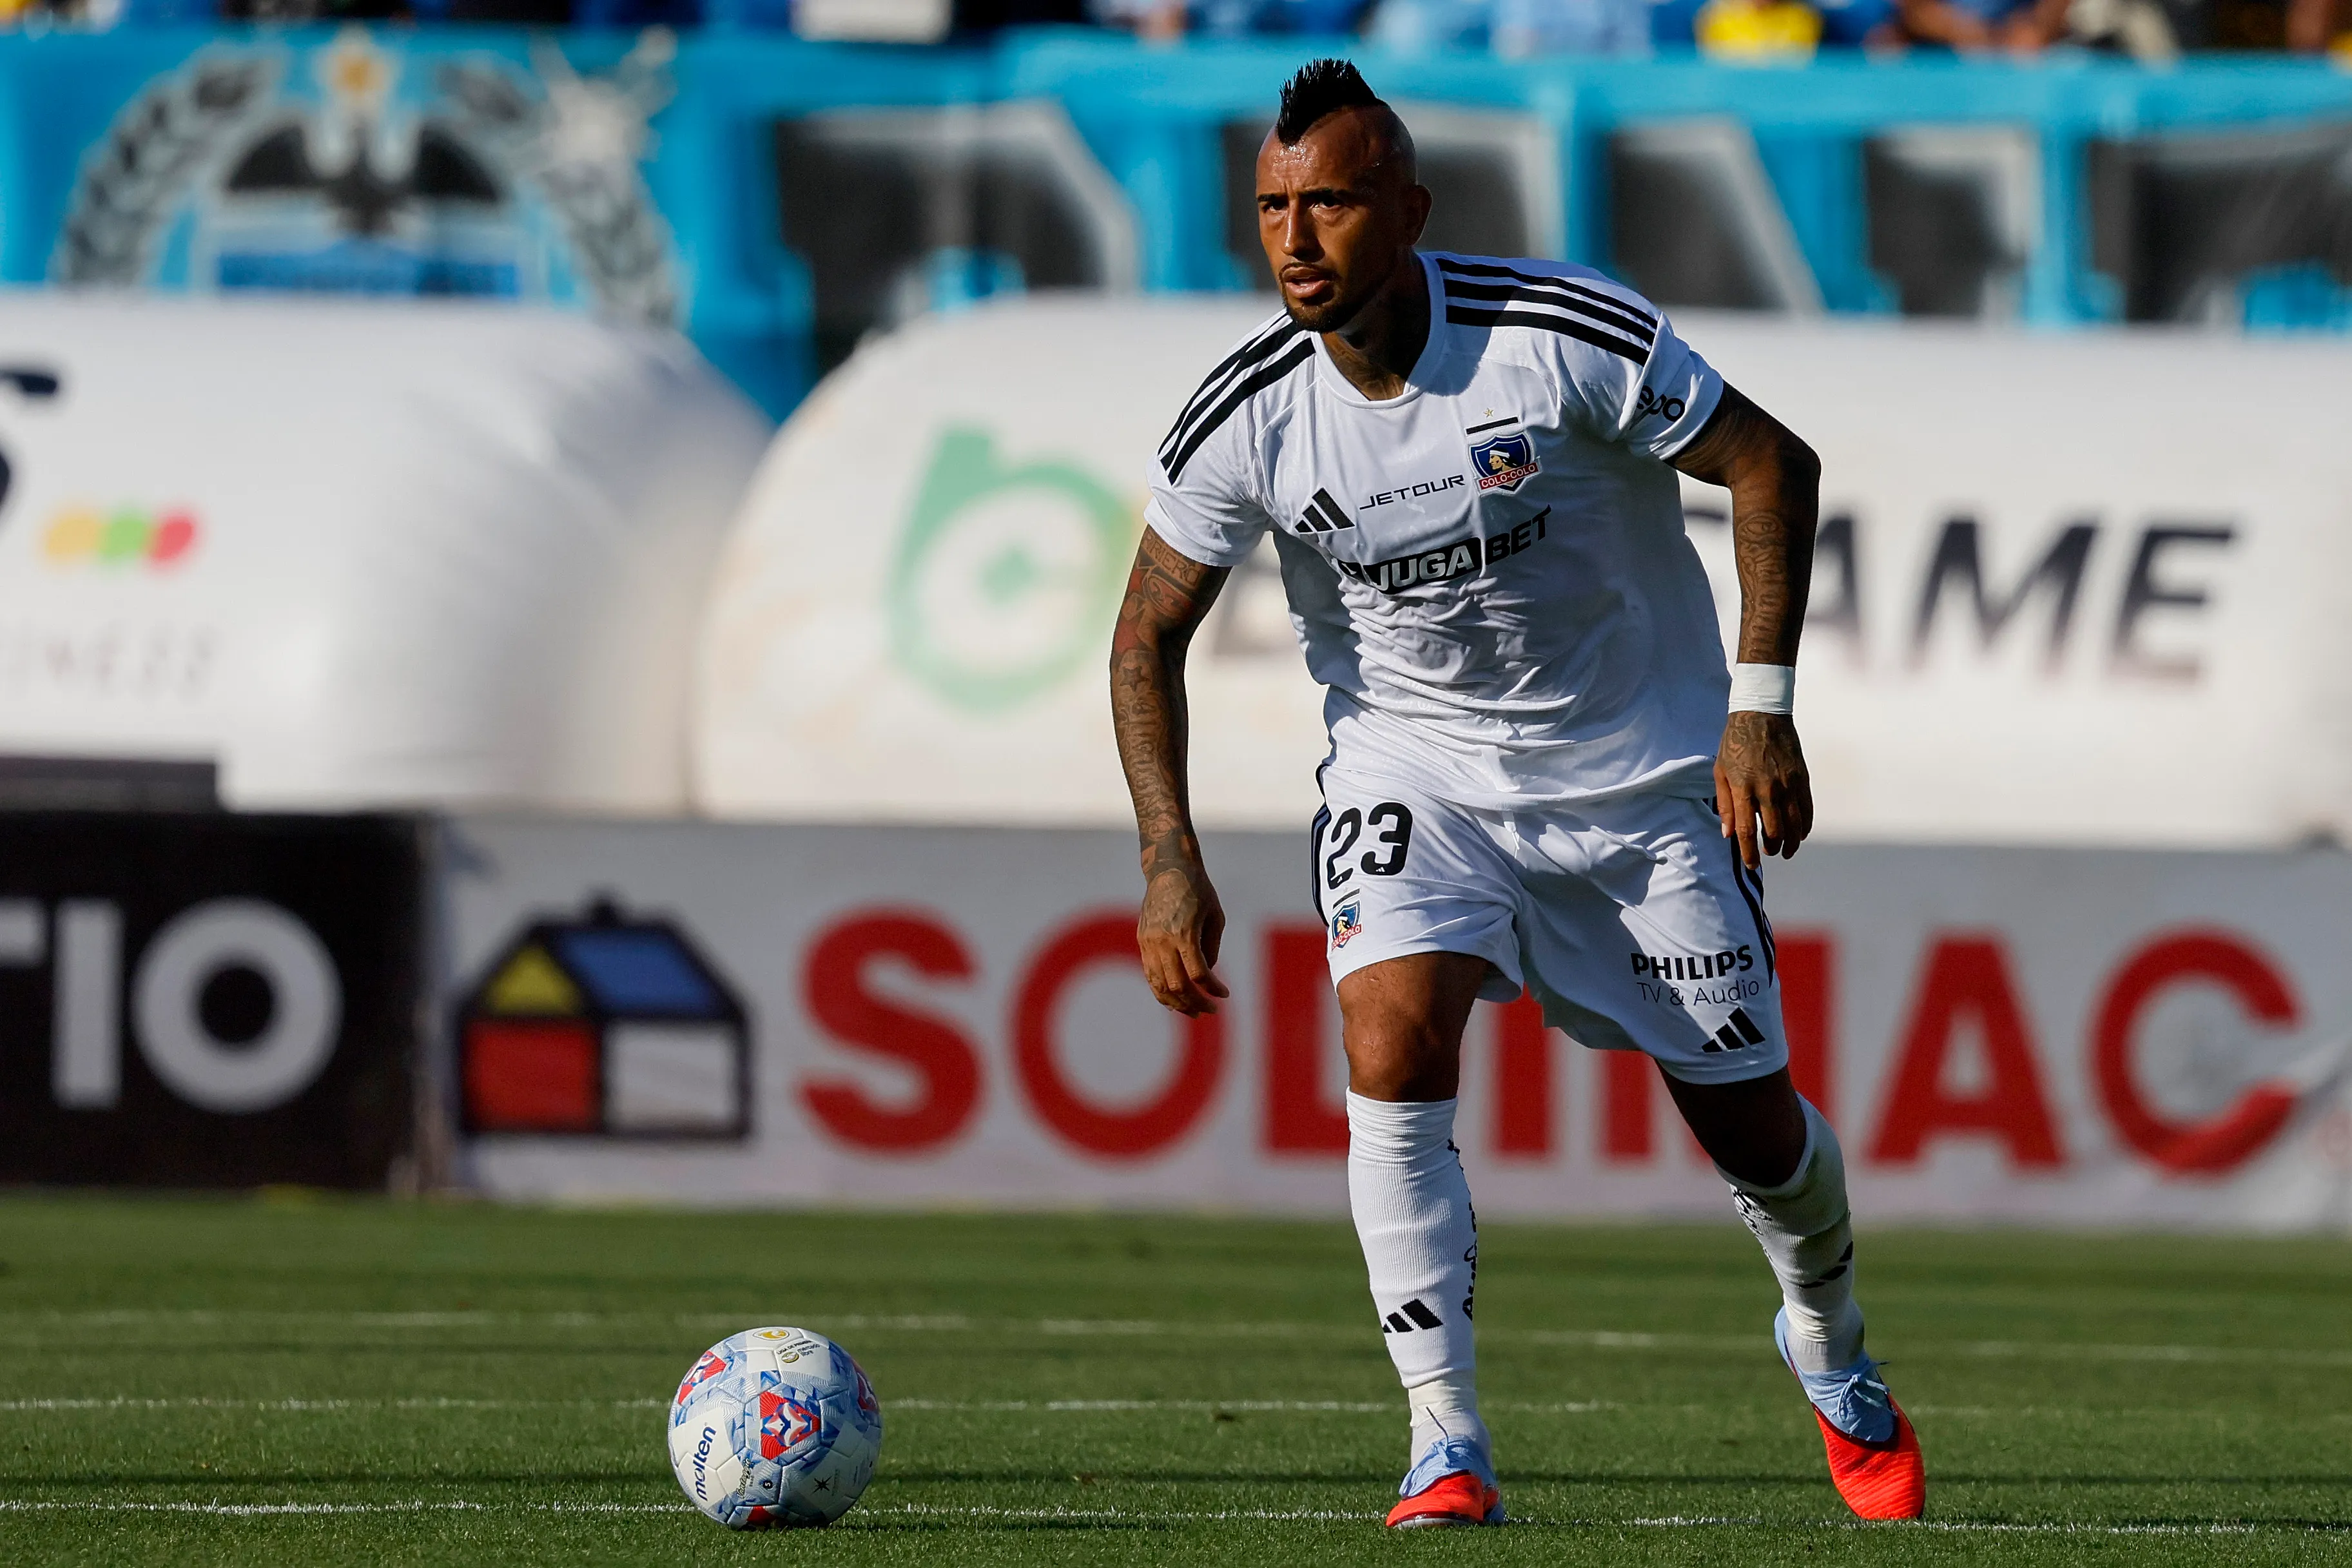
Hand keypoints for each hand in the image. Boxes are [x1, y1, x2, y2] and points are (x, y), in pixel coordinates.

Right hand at [1137, 858, 1229, 1015]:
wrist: (1168, 868)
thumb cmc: (1199, 889)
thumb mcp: (1215, 916)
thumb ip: (1211, 948)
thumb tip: (1204, 976)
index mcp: (1185, 933)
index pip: (1199, 974)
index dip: (1212, 989)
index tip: (1224, 994)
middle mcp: (1163, 941)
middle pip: (1178, 985)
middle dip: (1195, 1003)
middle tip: (1210, 1010)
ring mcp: (1149, 942)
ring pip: (1159, 985)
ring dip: (1176, 1003)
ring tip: (1191, 1012)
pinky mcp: (1143, 940)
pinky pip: (1149, 973)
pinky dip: (1161, 990)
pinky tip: (1173, 999)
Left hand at [1716, 710, 1813, 869]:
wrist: (1761, 715)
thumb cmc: (1735, 743)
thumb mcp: (1720, 772)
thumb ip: (1726, 805)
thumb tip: (1728, 834)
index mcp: (1743, 788)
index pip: (1747, 830)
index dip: (1749, 852)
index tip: (1751, 865)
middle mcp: (1767, 789)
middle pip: (1774, 831)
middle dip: (1771, 848)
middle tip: (1768, 853)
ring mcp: (1787, 784)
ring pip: (1794, 824)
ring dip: (1790, 843)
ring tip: (1785, 851)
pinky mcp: (1801, 777)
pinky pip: (1807, 808)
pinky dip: (1805, 825)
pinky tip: (1800, 834)